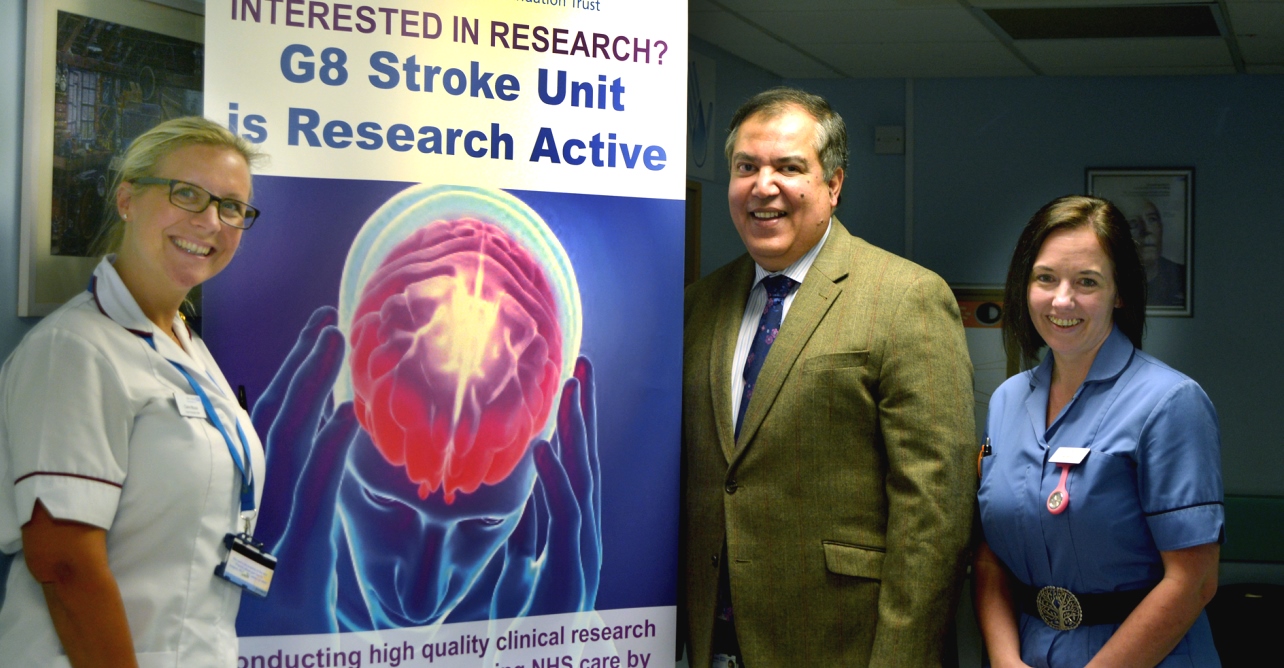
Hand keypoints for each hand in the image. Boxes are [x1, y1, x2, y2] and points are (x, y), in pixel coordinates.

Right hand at [237, 307, 359, 634]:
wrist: (296, 652)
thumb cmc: (305, 600)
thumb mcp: (309, 529)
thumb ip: (320, 474)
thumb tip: (345, 416)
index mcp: (267, 497)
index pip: (277, 425)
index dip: (297, 375)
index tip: (322, 332)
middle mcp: (263, 506)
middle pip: (278, 424)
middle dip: (302, 368)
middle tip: (330, 321)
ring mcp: (274, 528)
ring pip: (288, 447)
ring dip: (311, 389)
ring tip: (335, 342)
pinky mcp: (297, 554)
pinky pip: (312, 493)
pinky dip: (328, 451)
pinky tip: (349, 415)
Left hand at [491, 356, 601, 617]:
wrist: (551, 660)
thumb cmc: (532, 628)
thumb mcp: (517, 572)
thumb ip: (521, 537)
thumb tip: (509, 504)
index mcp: (571, 530)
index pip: (574, 466)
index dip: (573, 425)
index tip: (568, 383)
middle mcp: (583, 534)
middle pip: (585, 462)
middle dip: (585, 413)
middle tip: (583, 363)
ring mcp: (583, 549)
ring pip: (582, 479)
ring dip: (576, 432)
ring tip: (570, 389)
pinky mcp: (572, 568)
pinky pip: (565, 514)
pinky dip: (554, 478)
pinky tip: (541, 447)